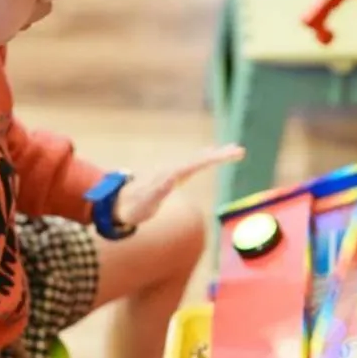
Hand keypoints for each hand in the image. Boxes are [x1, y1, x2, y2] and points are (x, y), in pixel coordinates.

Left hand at [113, 145, 244, 227]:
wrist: (117, 203)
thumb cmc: (132, 207)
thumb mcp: (144, 203)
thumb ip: (157, 191)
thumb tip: (171, 177)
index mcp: (169, 174)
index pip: (195, 164)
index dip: (213, 159)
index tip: (228, 154)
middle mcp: (171, 170)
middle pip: (199, 159)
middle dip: (219, 154)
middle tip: (239, 150)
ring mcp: (171, 172)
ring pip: (197, 160)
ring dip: (215, 155)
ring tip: (233, 150)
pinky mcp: (171, 176)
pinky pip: (192, 165)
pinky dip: (205, 159)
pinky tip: (211, 155)